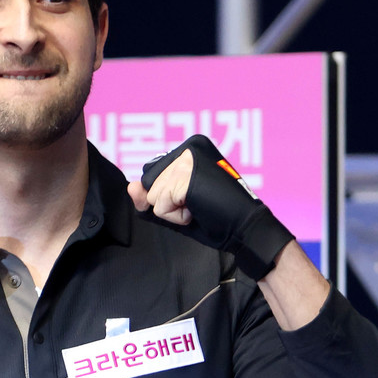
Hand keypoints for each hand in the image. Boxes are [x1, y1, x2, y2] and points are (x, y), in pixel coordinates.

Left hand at [128, 135, 292, 279]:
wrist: (246, 229)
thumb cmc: (216, 218)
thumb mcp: (176, 206)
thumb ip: (150, 197)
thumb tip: (131, 188)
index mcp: (188, 150)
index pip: (153, 177)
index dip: (170, 197)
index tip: (198, 198)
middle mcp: (186, 148)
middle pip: (150, 184)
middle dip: (170, 202)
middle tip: (200, 203)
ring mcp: (186, 160)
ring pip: (153, 195)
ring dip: (174, 210)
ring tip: (201, 205)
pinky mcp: (185, 176)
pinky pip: (160, 205)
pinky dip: (177, 216)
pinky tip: (200, 209)